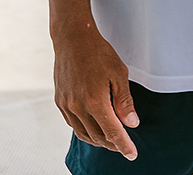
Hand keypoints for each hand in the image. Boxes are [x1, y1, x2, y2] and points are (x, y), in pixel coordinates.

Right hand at [53, 26, 138, 159]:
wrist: (73, 38)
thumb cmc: (98, 52)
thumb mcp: (119, 73)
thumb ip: (124, 101)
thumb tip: (131, 124)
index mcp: (95, 101)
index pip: (112, 132)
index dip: (124, 145)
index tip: (132, 154)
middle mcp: (78, 107)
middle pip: (98, 137)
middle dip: (112, 144)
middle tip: (124, 145)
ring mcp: (66, 105)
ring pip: (84, 134)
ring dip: (98, 140)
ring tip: (111, 139)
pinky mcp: (59, 101)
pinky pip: (73, 124)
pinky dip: (85, 130)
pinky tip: (94, 127)